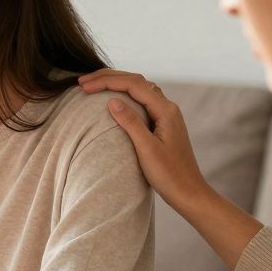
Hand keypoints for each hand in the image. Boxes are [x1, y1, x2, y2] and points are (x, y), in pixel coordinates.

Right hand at [77, 69, 212, 213]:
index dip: (106, 82)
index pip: (133, 85)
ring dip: (116, 83)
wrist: (188, 192)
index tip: (83, 87)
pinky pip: (141, 100)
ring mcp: (166, 115)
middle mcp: (167, 107)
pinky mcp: (162, 124)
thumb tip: (111, 101)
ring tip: (94, 85)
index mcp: (165, 110)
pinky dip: (124, 94)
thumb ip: (130, 123)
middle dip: (108, 77)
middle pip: (136, 81)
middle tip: (82, 81)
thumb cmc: (169, 175)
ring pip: (139, 89)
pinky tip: (113, 99)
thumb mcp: (147, 149)